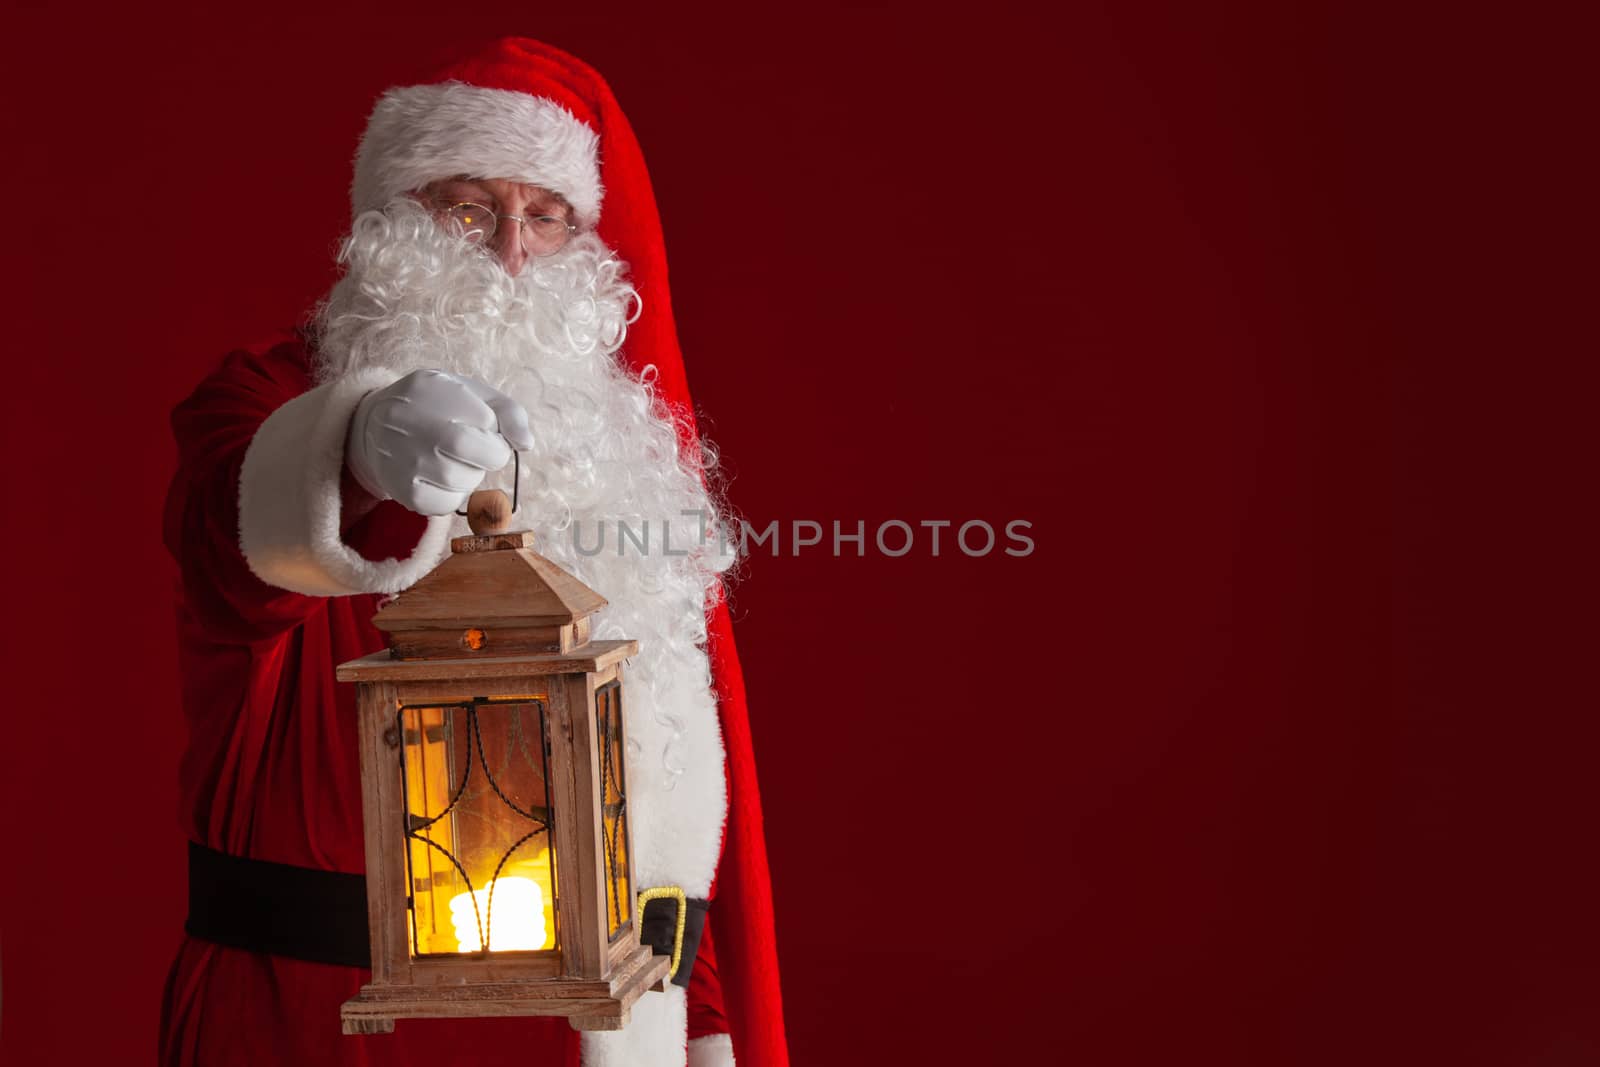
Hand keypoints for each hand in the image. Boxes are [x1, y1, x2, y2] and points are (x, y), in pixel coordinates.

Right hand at [344, 369, 533, 515]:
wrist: (373, 426)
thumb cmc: (436, 409)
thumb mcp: (471, 393)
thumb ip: (508, 412)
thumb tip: (525, 443)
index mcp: (434, 389)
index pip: (488, 421)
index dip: (494, 431)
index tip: (482, 429)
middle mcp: (413, 422)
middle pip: (475, 451)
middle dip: (489, 455)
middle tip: (478, 451)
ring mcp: (405, 458)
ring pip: (463, 481)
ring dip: (470, 475)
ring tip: (452, 460)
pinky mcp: (403, 490)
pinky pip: (445, 504)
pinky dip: (452, 494)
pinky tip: (438, 477)